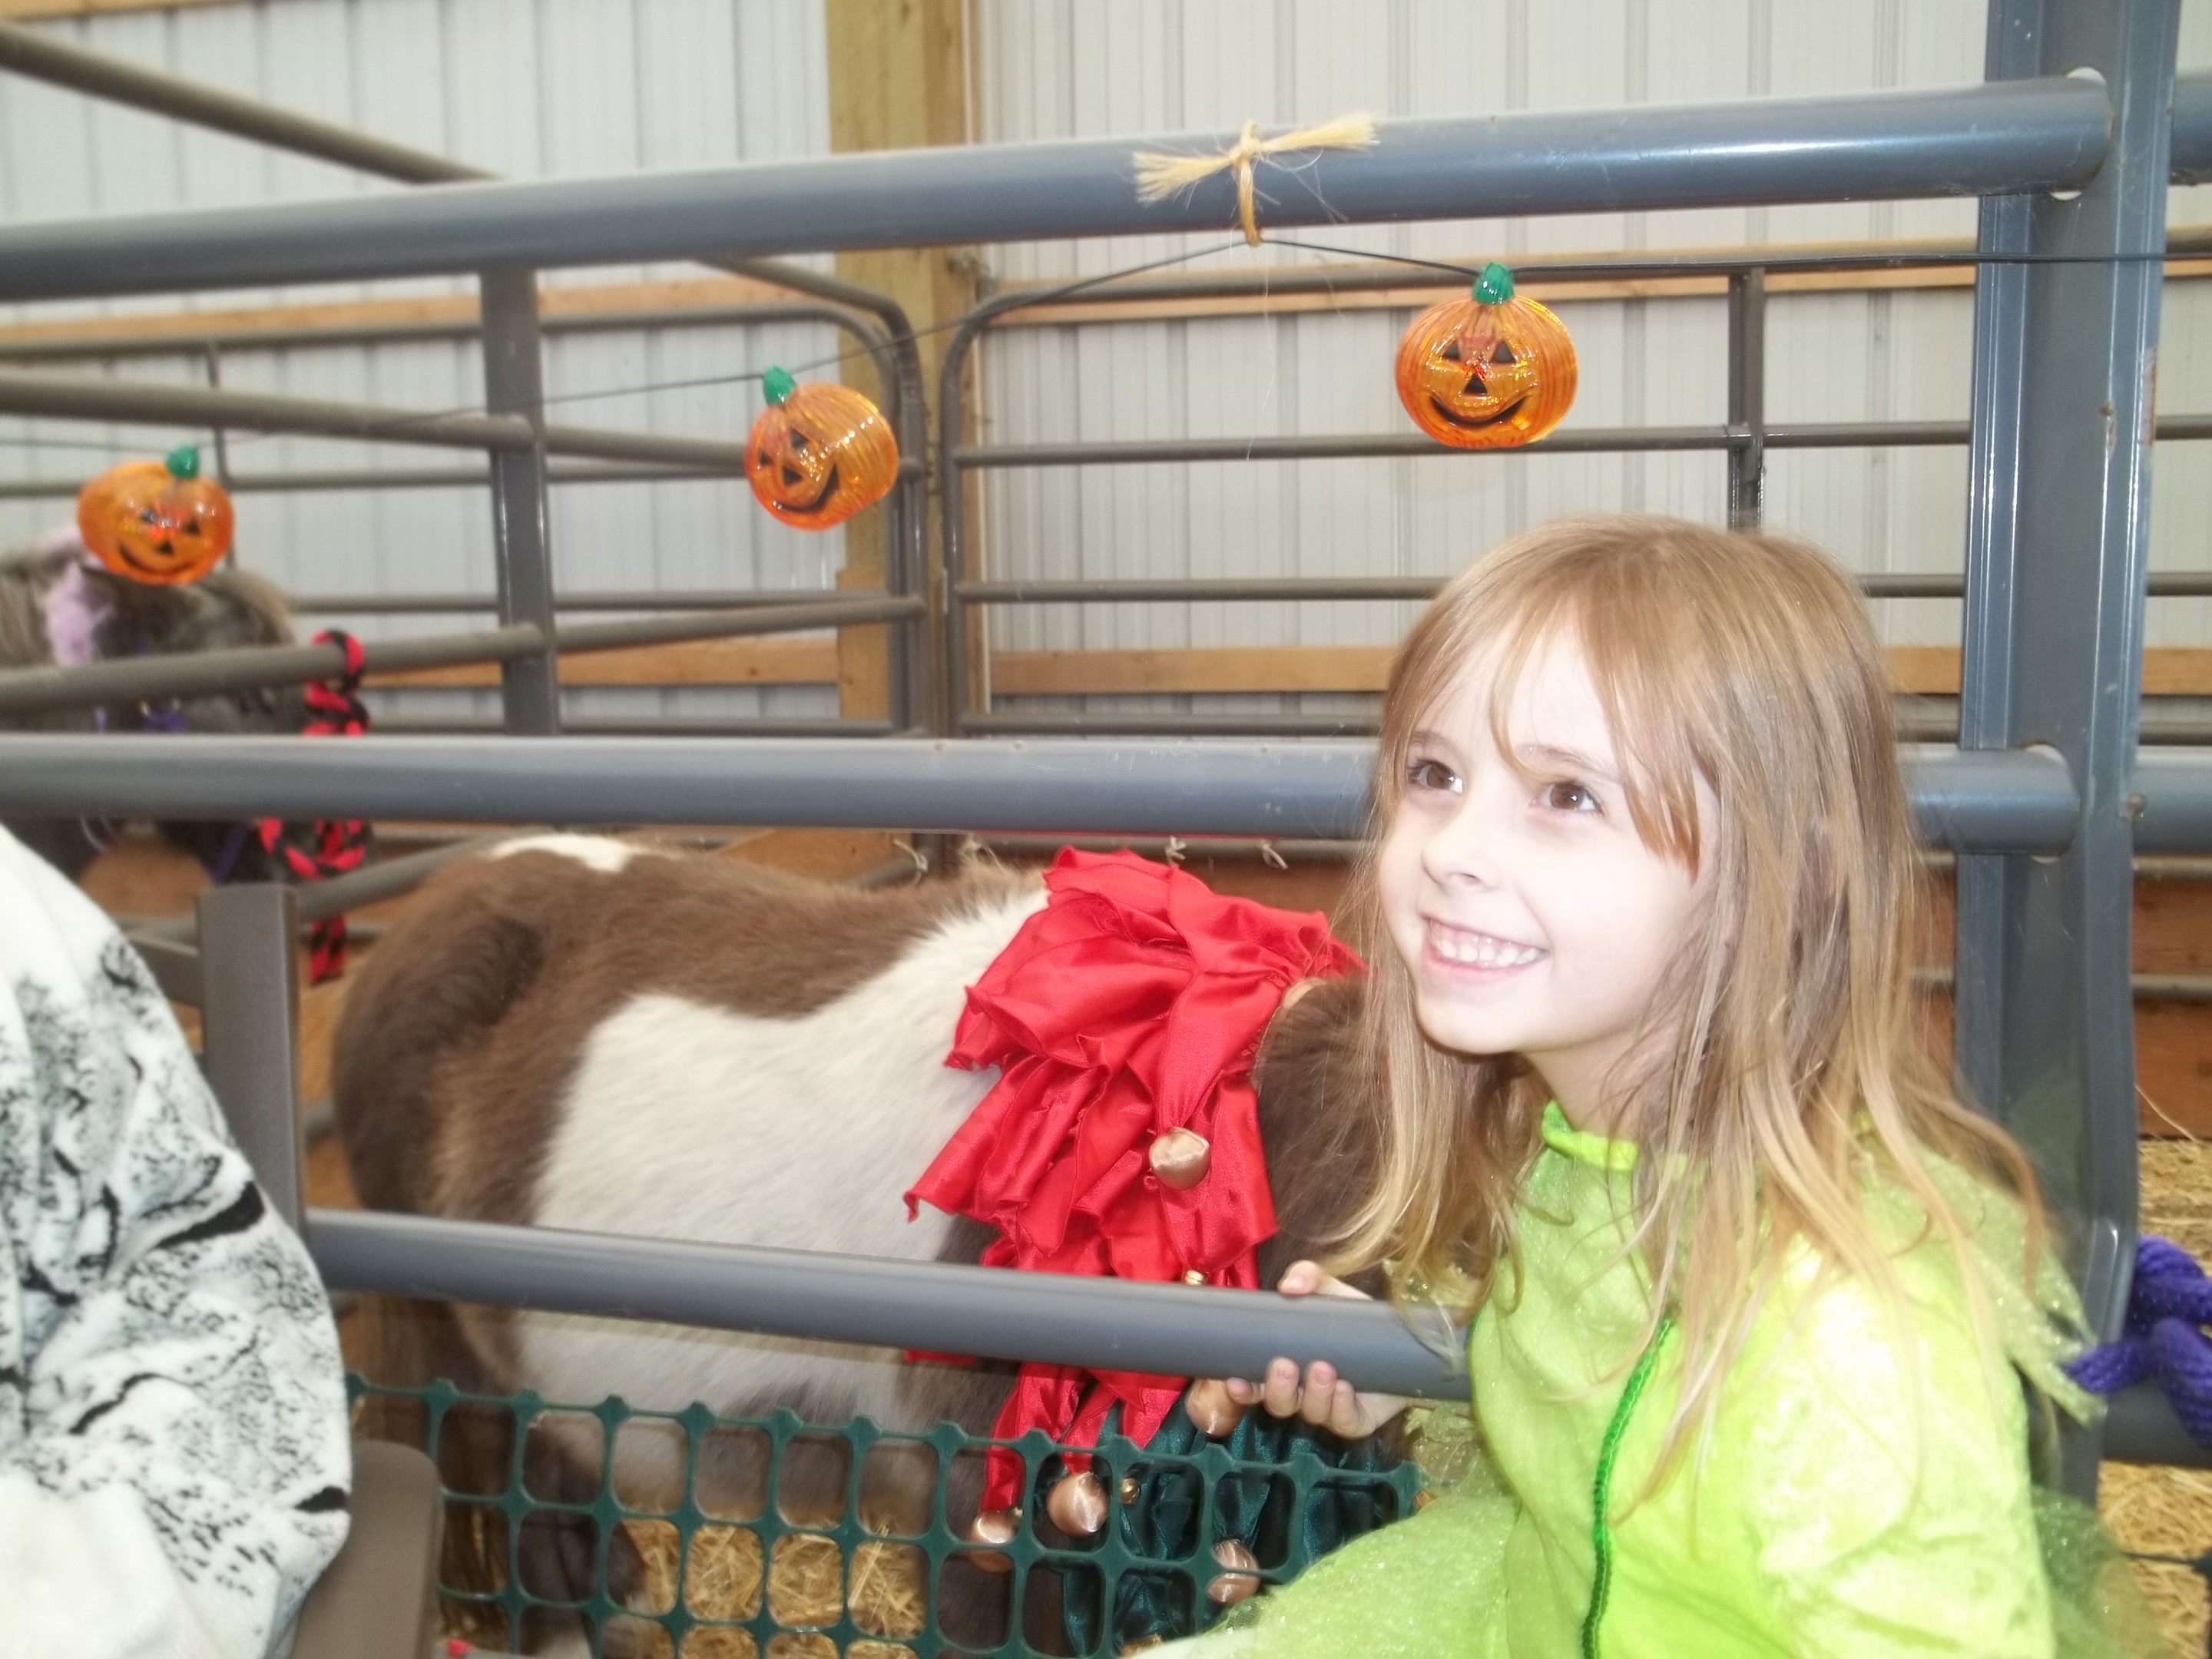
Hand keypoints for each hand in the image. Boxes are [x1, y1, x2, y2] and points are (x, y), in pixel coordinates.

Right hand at [1216, 1261, 1408, 1439]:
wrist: (1401, 1341)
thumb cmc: (1353, 1317)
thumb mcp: (1329, 1290)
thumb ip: (1308, 1276)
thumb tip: (1289, 1286)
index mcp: (1285, 1366)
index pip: (1253, 1385)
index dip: (1240, 1388)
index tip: (1235, 1380)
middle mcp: (1301, 1393)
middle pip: (1278, 1404)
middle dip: (1278, 1389)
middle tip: (1285, 1365)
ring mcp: (1328, 1409)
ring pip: (1311, 1413)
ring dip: (1315, 1393)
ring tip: (1323, 1367)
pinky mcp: (1355, 1420)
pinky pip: (1343, 1422)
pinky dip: (1341, 1406)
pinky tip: (1344, 1388)